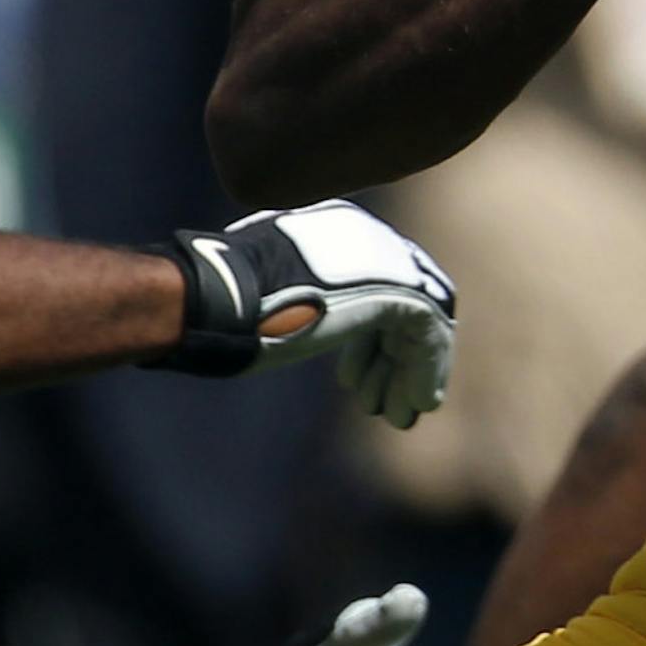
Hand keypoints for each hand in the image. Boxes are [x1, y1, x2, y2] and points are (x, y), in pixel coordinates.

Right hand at [151, 200, 455, 426]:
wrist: (217, 294)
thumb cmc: (218, 301)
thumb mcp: (263, 292)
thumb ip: (294, 295)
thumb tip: (296, 317)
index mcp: (332, 229)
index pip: (369, 282)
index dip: (365, 338)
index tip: (352, 376)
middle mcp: (365, 234)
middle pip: (399, 301)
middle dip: (391, 357)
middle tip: (381, 401)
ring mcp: (385, 257)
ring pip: (417, 320)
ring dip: (408, 372)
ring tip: (397, 415)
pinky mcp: (398, 287)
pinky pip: (428, 331)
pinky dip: (426, 369)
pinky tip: (417, 403)